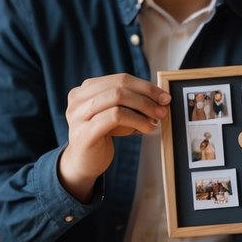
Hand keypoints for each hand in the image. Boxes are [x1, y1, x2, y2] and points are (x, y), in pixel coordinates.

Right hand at [58, 73, 169, 201]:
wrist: (84, 163)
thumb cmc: (102, 136)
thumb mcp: (115, 114)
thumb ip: (129, 102)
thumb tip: (160, 97)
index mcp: (85, 89)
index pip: (120, 79)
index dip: (145, 86)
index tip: (164, 96)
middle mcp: (78, 99)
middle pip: (119, 86)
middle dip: (146, 95)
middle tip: (163, 107)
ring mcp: (78, 115)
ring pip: (117, 98)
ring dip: (143, 108)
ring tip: (156, 119)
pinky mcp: (84, 132)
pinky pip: (115, 117)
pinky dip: (136, 121)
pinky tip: (147, 128)